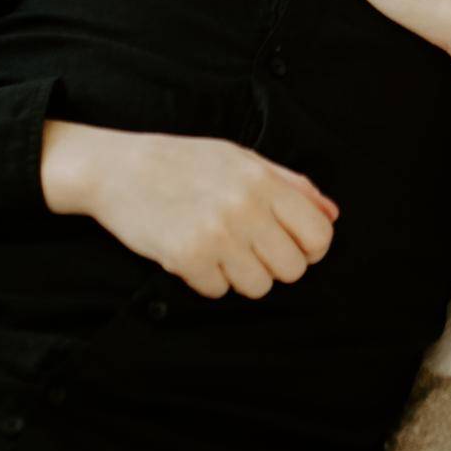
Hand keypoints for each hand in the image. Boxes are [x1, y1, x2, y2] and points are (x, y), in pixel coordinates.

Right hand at [40, 120, 337, 299]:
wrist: (120, 169)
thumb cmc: (185, 161)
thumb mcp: (242, 159)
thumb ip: (291, 184)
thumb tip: (330, 213)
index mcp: (263, 180)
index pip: (318, 235)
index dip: (310, 247)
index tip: (293, 244)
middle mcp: (245, 207)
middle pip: (292, 269)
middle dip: (275, 264)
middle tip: (251, 246)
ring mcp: (216, 235)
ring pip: (258, 286)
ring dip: (241, 274)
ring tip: (220, 247)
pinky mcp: (186, 259)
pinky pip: (219, 292)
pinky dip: (208, 279)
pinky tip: (194, 252)